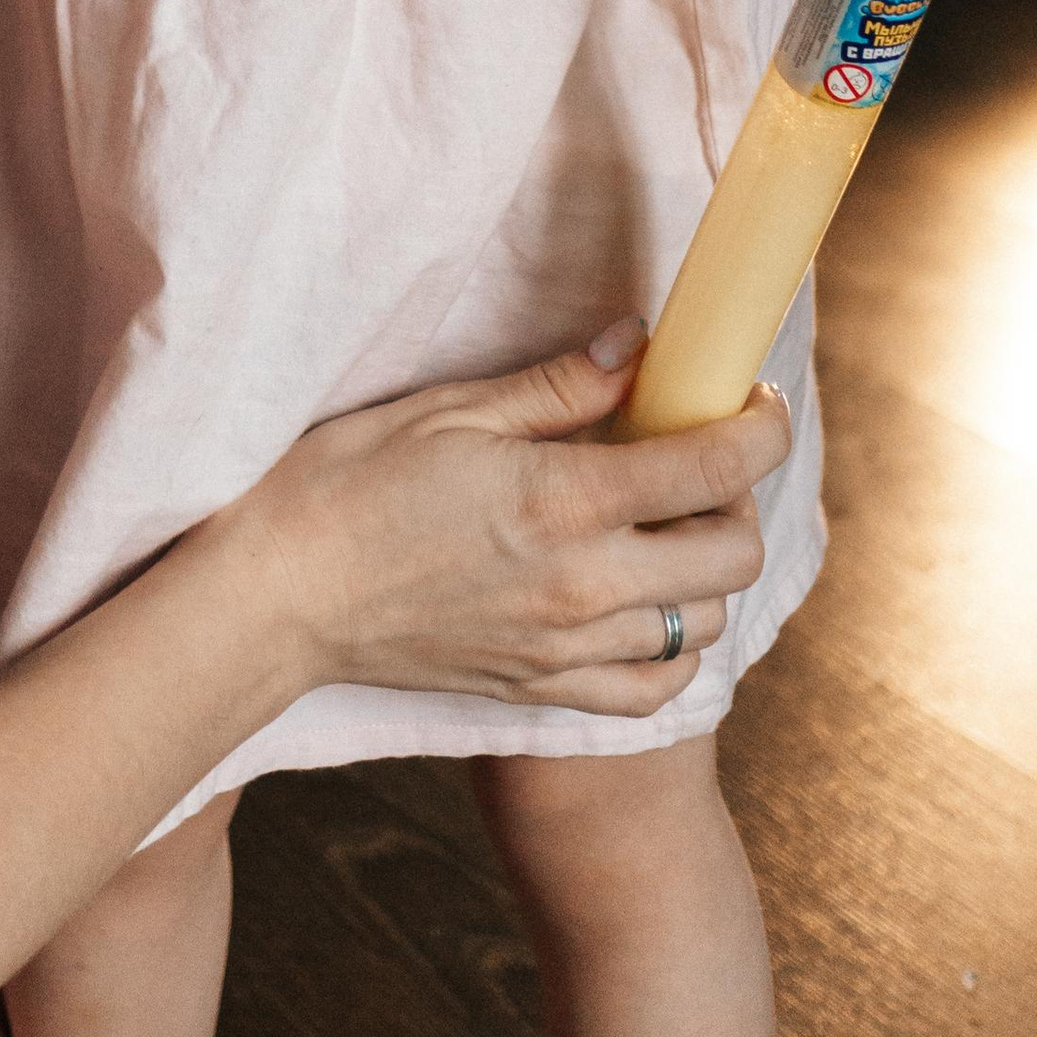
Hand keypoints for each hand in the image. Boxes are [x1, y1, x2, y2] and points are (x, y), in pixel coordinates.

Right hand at [220, 327, 787, 718]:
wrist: (277, 597)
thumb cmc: (346, 484)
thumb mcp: (450, 411)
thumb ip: (558, 385)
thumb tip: (639, 345)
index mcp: (561, 502)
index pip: (712, 470)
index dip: (759, 428)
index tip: (757, 399)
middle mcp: (580, 587)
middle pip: (730, 558)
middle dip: (741, 500)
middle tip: (703, 459)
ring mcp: (564, 650)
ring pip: (702, 626)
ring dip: (706, 572)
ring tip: (665, 524)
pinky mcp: (539, 691)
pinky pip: (651, 691)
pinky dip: (672, 650)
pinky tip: (644, 604)